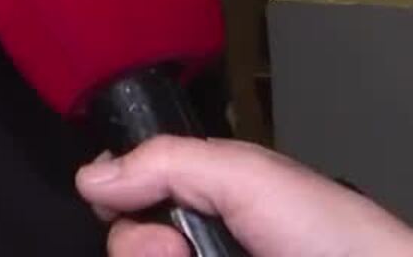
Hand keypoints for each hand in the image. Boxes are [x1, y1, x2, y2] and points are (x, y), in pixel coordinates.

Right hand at [76, 136, 412, 256]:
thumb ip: (166, 163)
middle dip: (142, 248)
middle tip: (183, 250)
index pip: (126, 201)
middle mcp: (199, 244)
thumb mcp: (246, 176)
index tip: (144, 217)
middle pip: (128, 247)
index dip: (120, 206)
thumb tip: (87, 177)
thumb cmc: (325, 231)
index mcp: (204, 202)